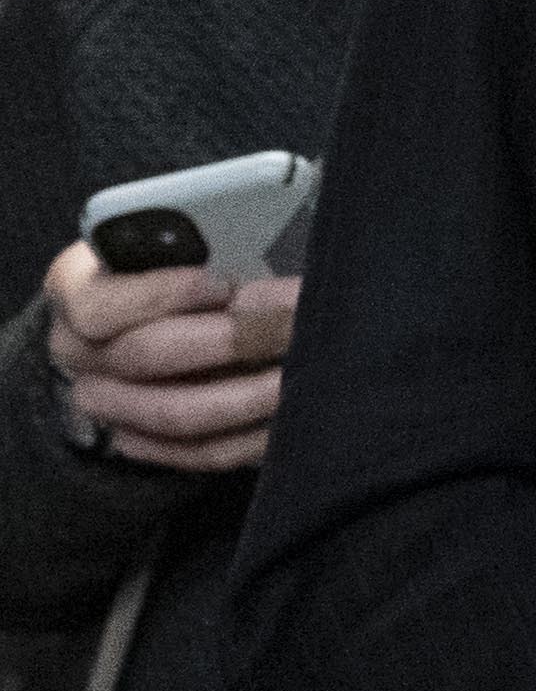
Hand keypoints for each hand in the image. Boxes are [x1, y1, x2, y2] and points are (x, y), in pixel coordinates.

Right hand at [42, 242, 298, 470]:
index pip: (99, 306)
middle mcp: (77, 352)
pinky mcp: (145, 441)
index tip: (223, 284)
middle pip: (146, 358)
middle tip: (296, 320)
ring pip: (177, 414)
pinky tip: (297, 407)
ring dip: (251, 393)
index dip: (164, 295)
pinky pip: (201, 452)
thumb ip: (203, 241)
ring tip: (306, 366)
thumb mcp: (177, 238)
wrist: (148, 315)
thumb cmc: (173, 261)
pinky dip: (256, 432)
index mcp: (75, 290)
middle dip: (232, 338)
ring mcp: (107, 404)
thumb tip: (259, 254)